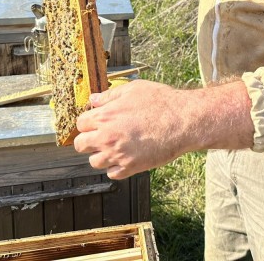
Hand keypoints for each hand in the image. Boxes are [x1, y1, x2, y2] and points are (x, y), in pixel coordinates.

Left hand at [73, 78, 254, 178]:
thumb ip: (110, 95)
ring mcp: (118, 155)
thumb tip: (94, 99)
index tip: (95, 122)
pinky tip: (125, 157)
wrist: (183, 121)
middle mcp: (107, 137)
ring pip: (95, 162)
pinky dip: (115, 167)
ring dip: (101, 155)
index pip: (80, 124)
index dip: (88, 122)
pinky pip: (112, 173)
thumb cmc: (161, 102)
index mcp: (105, 116)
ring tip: (115, 147)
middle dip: (88, 139)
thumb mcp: (134, 89)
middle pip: (81, 145)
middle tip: (101, 135)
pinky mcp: (131, 167)